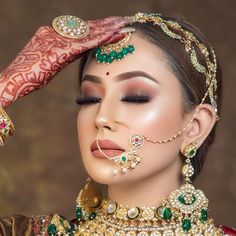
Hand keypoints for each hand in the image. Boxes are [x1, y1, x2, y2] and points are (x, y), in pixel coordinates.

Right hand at [0, 16, 130, 107]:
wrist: (14, 80)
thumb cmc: (28, 77)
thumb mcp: (47, 62)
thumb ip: (60, 56)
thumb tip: (71, 55)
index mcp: (52, 35)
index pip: (80, 30)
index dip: (98, 28)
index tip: (112, 26)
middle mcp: (56, 32)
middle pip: (87, 27)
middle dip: (107, 24)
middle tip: (124, 21)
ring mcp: (59, 39)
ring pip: (89, 32)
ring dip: (109, 28)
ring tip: (126, 25)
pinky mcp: (62, 50)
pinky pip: (87, 42)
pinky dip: (103, 38)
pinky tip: (116, 35)